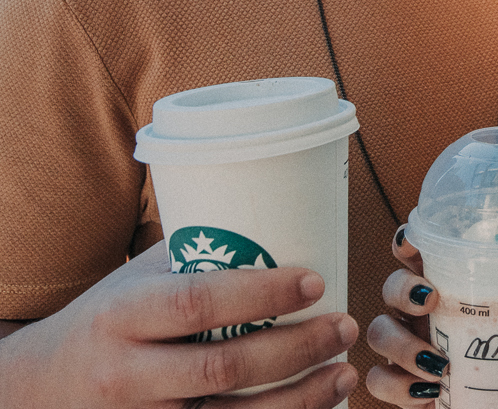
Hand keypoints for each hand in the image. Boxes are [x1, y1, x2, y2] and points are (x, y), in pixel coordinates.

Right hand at [0, 240, 358, 407]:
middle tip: (345, 324)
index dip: (261, 294)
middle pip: (224, 366)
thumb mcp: (139, 279)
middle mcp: (127, 373)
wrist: (42, 387)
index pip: (197, 302)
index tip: (315, 281)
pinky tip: (317, 407)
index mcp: (123, 315)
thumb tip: (288, 219)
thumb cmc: (111, 318)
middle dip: (297, 347)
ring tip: (344, 370)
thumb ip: (200, 259)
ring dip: (301, 398)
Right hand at [365, 226, 497, 405]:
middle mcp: (419, 306)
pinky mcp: (399, 378)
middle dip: (403, 291)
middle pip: (390, 285)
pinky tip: (427, 394)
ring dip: (402, 346)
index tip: (415, 242)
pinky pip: (379, 380)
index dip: (408, 239)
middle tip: (431, 301)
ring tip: (437, 364)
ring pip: (378, 331)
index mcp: (448, 279)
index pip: (416, 246)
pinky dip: (397, 387)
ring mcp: (405, 341)